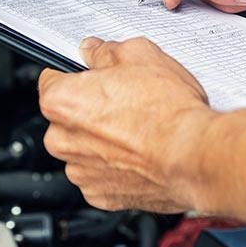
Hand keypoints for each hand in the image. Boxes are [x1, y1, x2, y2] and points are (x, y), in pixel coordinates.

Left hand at [38, 37, 211, 212]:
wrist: (194, 157)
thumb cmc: (169, 112)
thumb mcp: (140, 55)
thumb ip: (107, 52)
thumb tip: (95, 51)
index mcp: (61, 102)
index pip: (51, 79)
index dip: (76, 76)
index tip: (91, 77)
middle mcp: (61, 140)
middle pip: (65, 118)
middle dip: (89, 110)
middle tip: (124, 103)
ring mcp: (80, 171)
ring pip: (82, 149)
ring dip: (101, 141)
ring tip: (137, 130)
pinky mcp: (99, 196)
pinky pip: (99, 175)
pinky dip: (115, 167)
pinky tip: (139, 154)